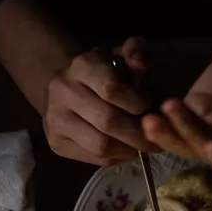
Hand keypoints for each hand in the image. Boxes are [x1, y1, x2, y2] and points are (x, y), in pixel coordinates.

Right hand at [44, 38, 149, 165]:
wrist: (63, 89)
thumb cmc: (102, 71)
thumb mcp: (120, 55)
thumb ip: (135, 52)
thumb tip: (141, 64)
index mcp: (82, 66)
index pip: (111, 88)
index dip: (136, 101)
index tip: (148, 105)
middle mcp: (63, 92)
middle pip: (108, 121)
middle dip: (138, 133)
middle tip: (156, 136)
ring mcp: (56, 120)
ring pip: (101, 145)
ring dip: (128, 149)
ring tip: (141, 145)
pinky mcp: (56, 142)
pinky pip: (94, 158)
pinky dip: (116, 157)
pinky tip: (125, 149)